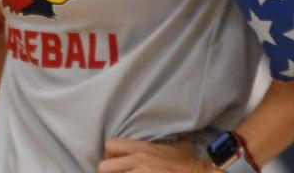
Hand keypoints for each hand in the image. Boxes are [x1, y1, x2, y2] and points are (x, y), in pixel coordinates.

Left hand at [98, 137, 215, 172]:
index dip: (110, 154)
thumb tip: (187, 125)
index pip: (110, 145)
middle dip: (108, 172)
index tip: (116, 160)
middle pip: (104, 167)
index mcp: (142, 148)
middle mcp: (137, 162)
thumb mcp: (182, 145)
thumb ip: (179, 135)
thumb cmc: (189, 163)